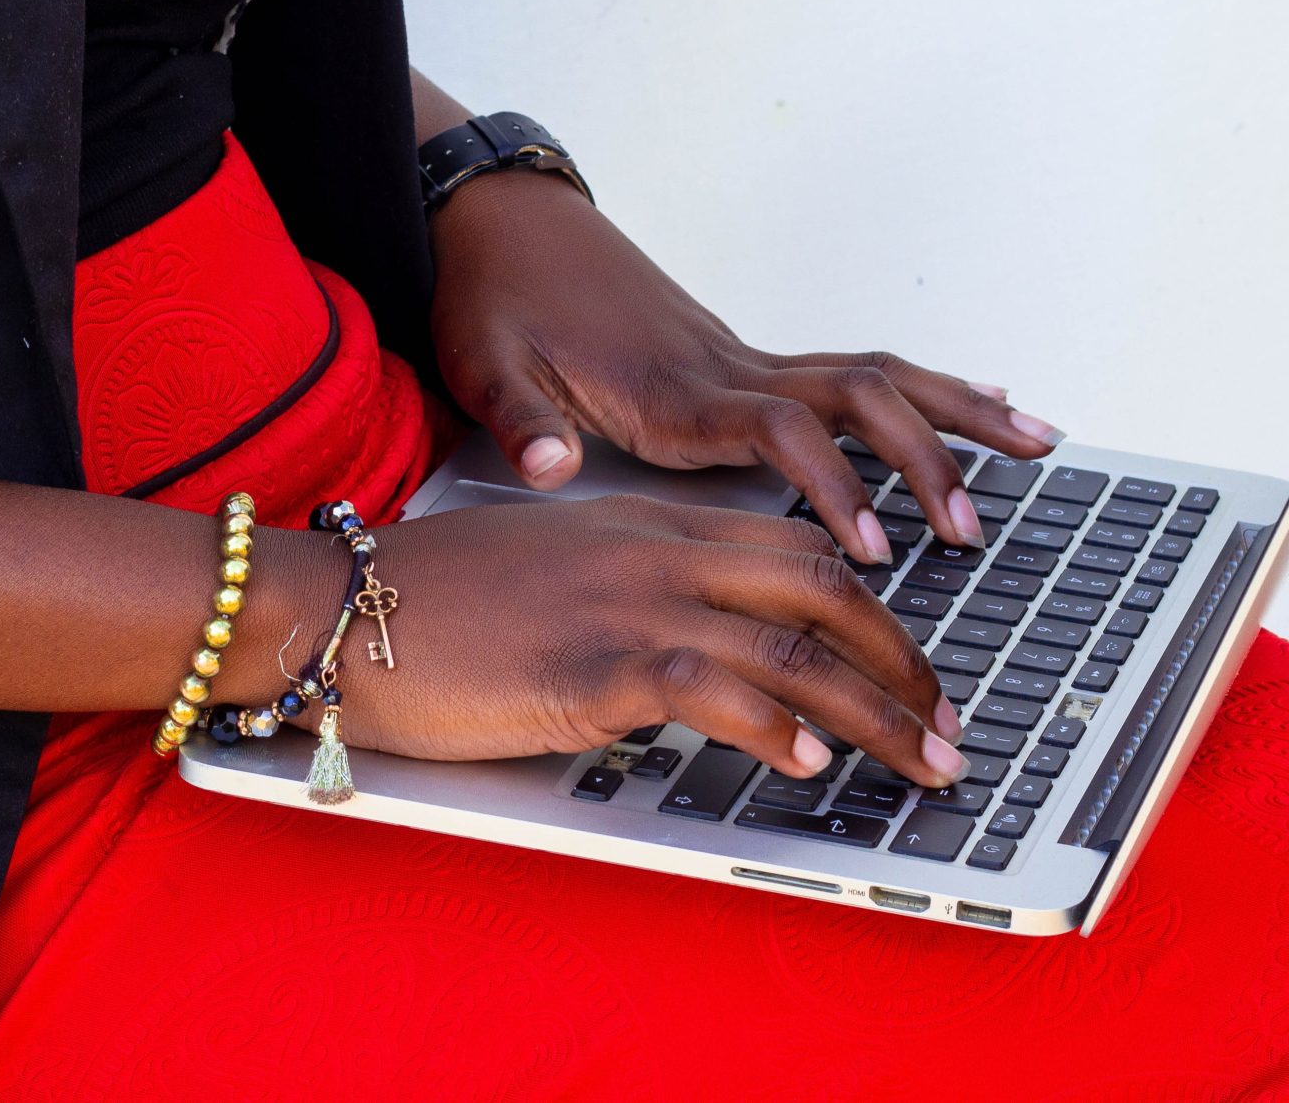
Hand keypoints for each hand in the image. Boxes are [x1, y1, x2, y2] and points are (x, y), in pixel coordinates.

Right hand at [311, 493, 968, 784]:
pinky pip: (710, 688)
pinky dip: (773, 728)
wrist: (339, 606)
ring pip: (791, 646)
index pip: (794, 549)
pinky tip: (808, 764)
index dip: (873, 608)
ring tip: (924, 762)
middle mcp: (653, 551)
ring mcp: (626, 602)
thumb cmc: (429, 600)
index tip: (911, 665)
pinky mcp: (589, 663)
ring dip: (876, 711)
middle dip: (902, 659)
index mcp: (646, 524)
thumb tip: (687, 651)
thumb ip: (628, 591)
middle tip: (948, 724)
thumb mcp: (551, 572)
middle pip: (821, 587)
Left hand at [427, 169, 1066, 564]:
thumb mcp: (486, 363)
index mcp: (673, 386)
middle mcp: (726, 366)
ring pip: (874, 375)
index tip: (872, 548)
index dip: (832, 485)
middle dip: (927, 457)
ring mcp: (742, 356)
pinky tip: (975, 404)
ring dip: (956, 409)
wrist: (498, 218)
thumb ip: (523, 422)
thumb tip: (548, 469)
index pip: (780, 430)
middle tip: (976, 526)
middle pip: (857, 396)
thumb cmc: (492, 295)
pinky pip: (854, 372)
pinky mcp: (741, 358)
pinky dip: (923, 390)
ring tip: (1038, 442)